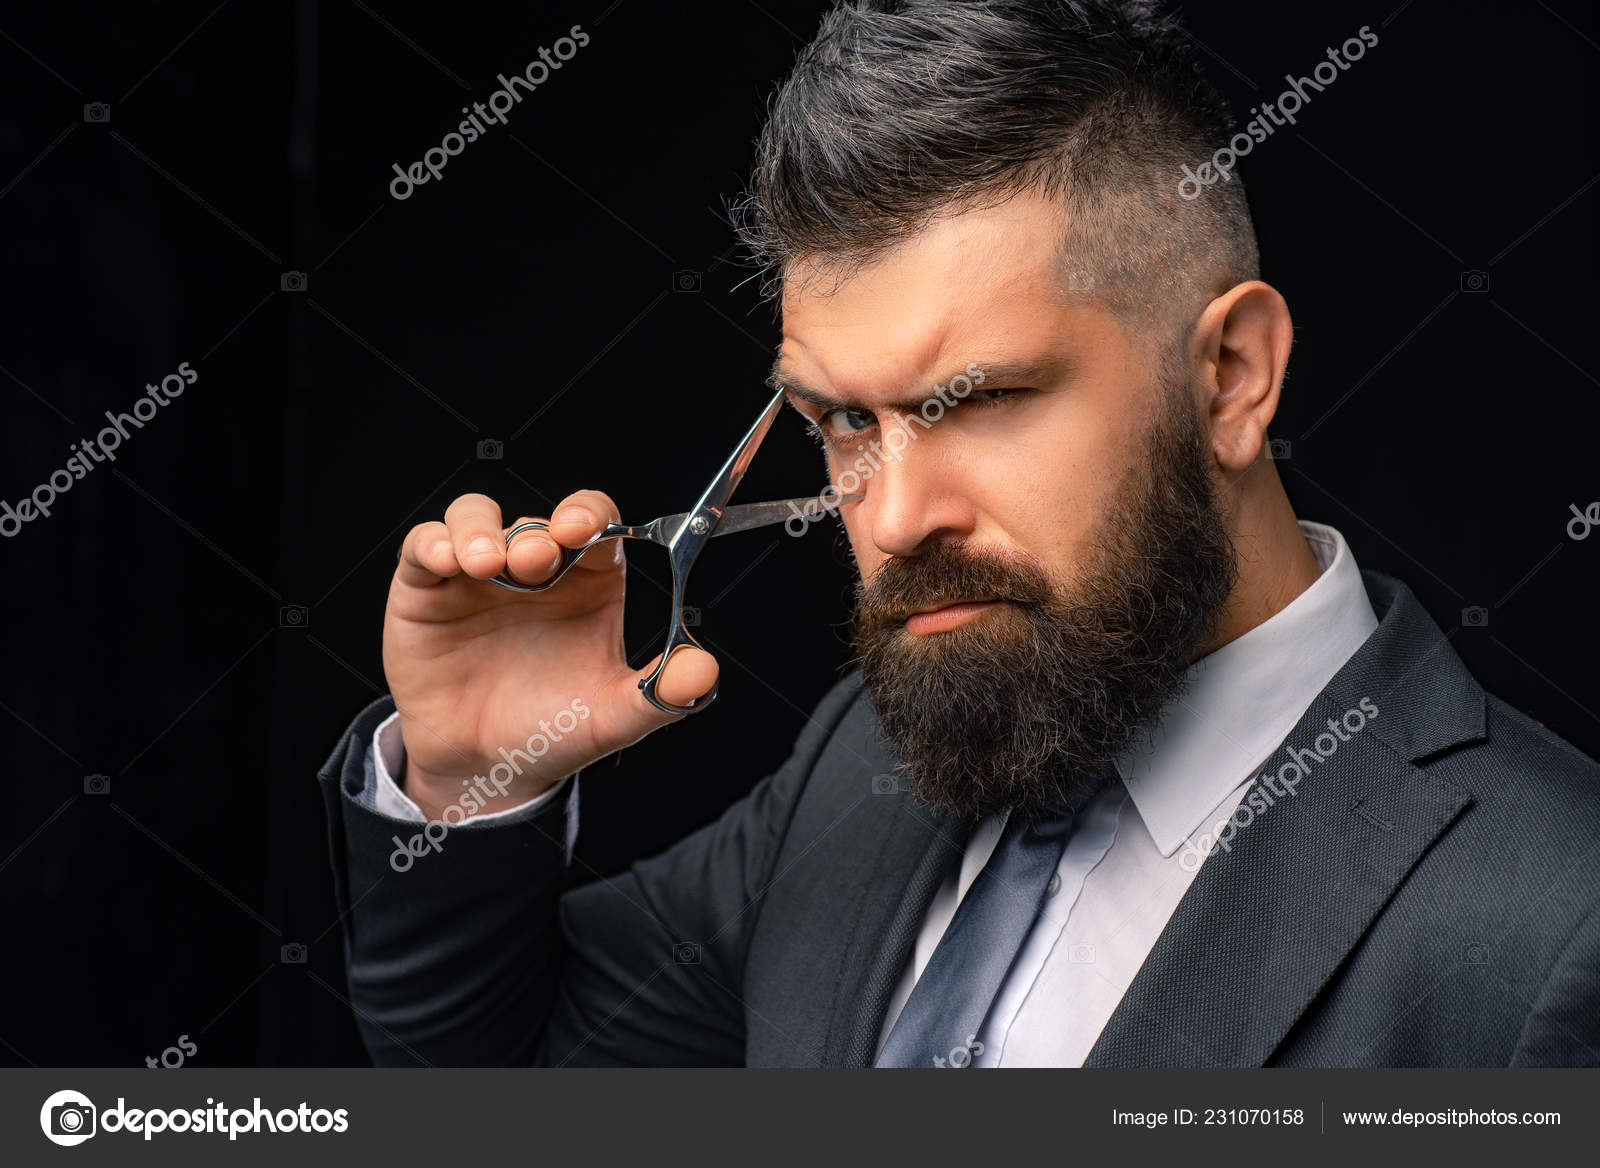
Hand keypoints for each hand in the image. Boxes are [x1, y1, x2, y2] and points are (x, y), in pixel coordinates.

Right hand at [382, 490, 717, 818]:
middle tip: (538, 560)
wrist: (484, 767)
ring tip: (488, 564)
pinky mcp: (426, 588)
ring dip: (481, 529)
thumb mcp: (611, 718)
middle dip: (539, 531)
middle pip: (537, 520)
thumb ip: (659, 695)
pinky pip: (424, 546)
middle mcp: (534, 570)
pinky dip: (434, 543)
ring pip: (476, 517)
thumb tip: (703, 670)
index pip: (595, 523)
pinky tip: (448, 562)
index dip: (589, 514)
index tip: (583, 528)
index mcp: (587, 582)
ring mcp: (478, 574)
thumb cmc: (552, 730)